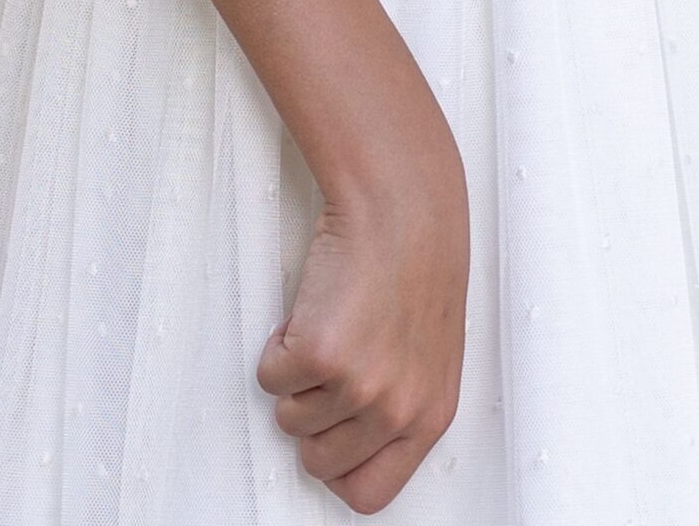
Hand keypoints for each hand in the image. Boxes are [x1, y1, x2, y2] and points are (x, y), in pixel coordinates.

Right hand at [258, 97, 469, 513]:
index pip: (369, 494)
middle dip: (310, 418)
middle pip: (318, 464)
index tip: (329, 438)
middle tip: (328, 367)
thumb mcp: (428, 352)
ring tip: (331, 322)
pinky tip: (315, 304)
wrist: (402, 204)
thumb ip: (399, 404)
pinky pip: (268, 376)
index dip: (338, 469)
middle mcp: (396, 410)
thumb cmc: (416, 265)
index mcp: (430, 416)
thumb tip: (352, 447)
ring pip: (288, 419)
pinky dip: (278, 342)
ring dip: (296, 374)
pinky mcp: (317, 354)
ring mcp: (357, 386)